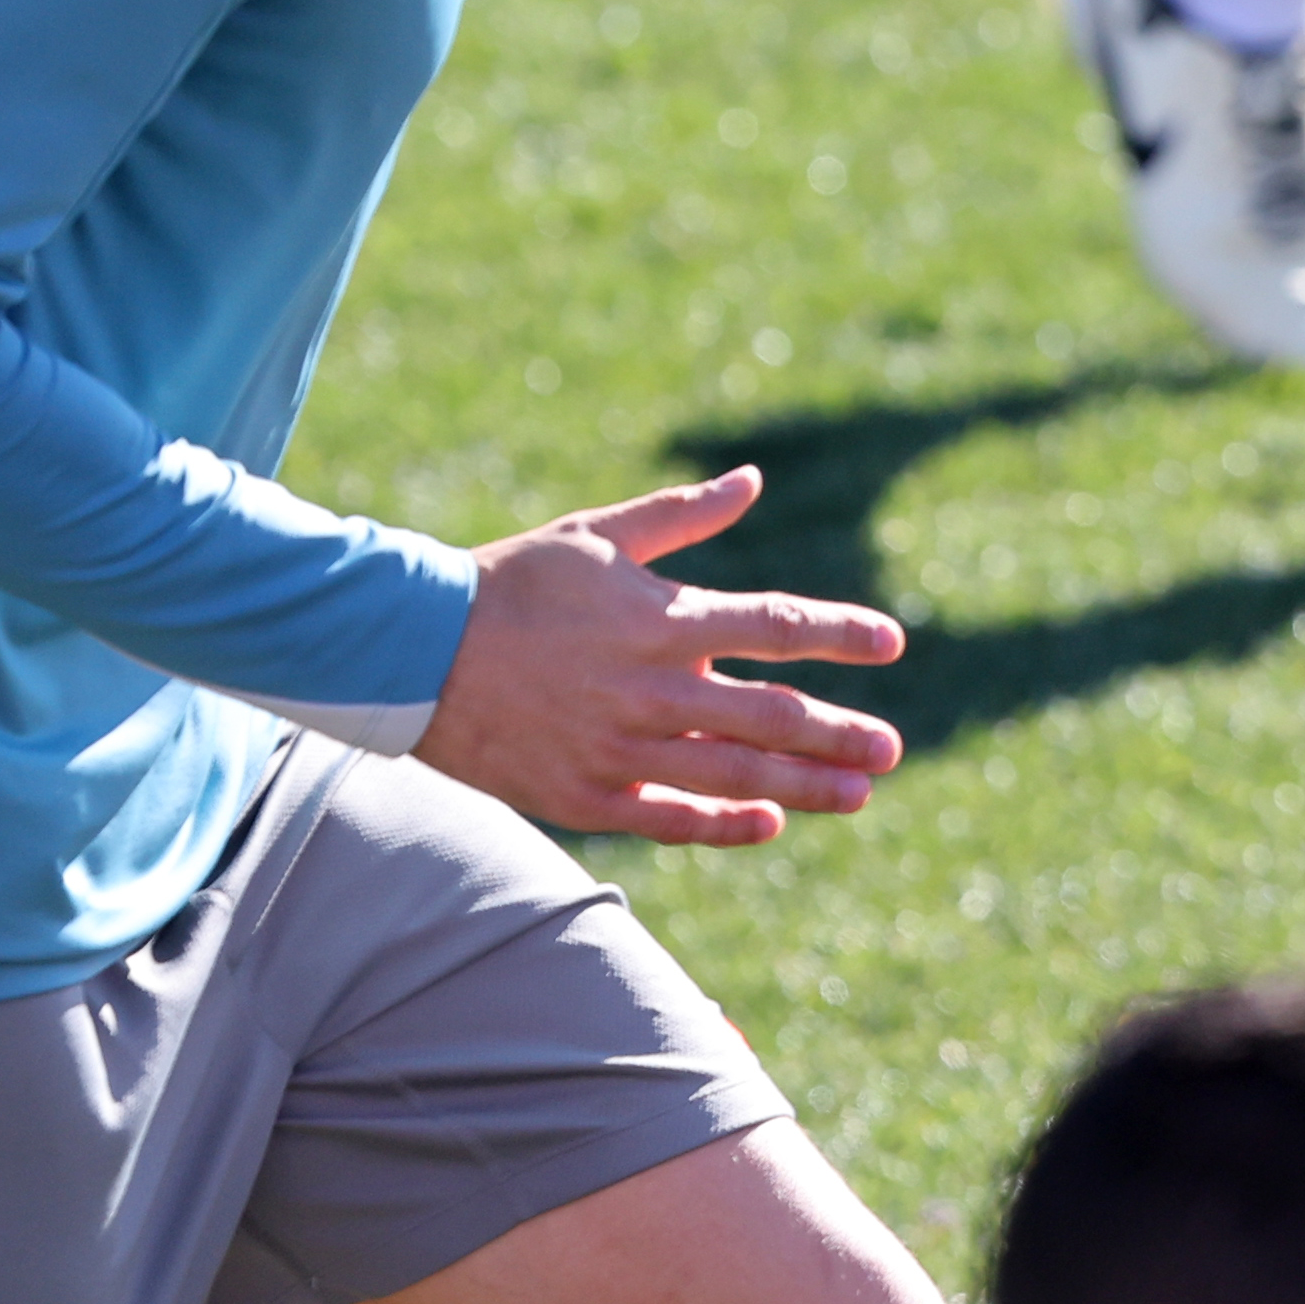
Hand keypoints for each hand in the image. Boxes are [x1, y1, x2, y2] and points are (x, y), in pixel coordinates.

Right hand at [413, 465, 904, 844]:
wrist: (412, 651)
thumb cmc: (510, 583)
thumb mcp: (595, 535)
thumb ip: (680, 515)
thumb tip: (752, 480)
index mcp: (657, 619)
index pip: (773, 625)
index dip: (839, 633)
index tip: (893, 641)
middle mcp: (649, 688)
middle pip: (771, 716)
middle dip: (839, 734)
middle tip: (890, 749)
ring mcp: (619, 750)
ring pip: (734, 776)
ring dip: (805, 787)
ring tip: (858, 795)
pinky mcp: (587, 797)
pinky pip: (671, 819)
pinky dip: (724, 823)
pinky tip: (767, 822)